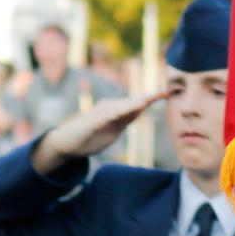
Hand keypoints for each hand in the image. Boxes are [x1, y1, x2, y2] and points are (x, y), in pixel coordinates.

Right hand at [30, 91, 167, 175]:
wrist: (66, 143)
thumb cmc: (90, 136)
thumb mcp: (113, 129)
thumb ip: (126, 118)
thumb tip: (140, 109)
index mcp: (116, 111)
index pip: (137, 104)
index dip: (152, 98)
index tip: (168, 93)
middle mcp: (109, 108)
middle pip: (131, 103)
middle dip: (147, 98)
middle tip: (165, 92)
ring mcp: (99, 114)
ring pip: (120, 108)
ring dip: (134, 104)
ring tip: (147, 100)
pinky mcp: (90, 122)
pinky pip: (105, 117)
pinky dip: (115, 113)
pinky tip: (123, 112)